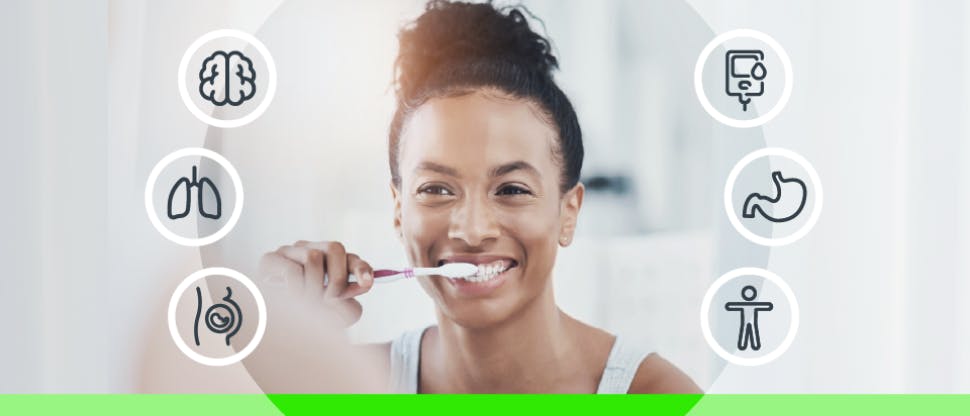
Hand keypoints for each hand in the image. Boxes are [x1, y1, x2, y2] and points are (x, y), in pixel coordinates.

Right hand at [258, 240, 374, 325]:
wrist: (275, 329)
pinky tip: (294, 300)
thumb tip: (356, 290)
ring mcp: (290, 252)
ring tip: (308, 303)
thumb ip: (350, 308)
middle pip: (334, 248)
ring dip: (315, 286)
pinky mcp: (270, 260)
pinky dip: (297, 289)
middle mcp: (311, 250)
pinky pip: (292, 270)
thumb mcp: (334, 318)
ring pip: (313, 257)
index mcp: (330, 262)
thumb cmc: (306, 320)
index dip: (361, 269)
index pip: (352, 258)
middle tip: (330, 300)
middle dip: (337, 278)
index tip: (367, 284)